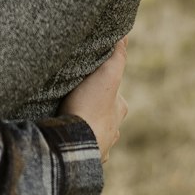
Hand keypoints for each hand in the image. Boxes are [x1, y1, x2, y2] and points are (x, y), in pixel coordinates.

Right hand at [60, 38, 128, 163]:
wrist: (76, 142)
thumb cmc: (91, 107)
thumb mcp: (107, 74)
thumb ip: (117, 55)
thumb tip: (125, 34)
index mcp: (118, 111)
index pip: (115, 97)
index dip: (104, 89)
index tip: (90, 84)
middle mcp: (112, 132)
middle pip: (106, 119)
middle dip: (96, 114)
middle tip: (77, 105)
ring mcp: (100, 148)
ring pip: (96, 137)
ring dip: (87, 132)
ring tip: (71, 125)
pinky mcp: (85, 160)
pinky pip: (82, 153)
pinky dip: (78, 147)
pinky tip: (69, 144)